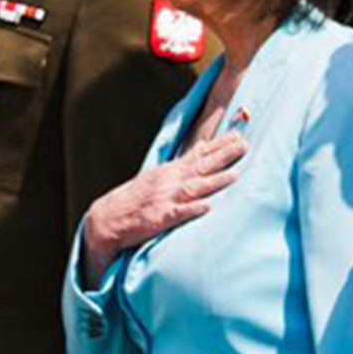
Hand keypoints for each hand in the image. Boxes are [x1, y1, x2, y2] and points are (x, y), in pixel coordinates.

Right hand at [79, 132, 247, 279]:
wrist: (108, 218)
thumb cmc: (136, 199)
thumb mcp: (157, 177)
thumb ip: (181, 167)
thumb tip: (201, 152)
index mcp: (170, 172)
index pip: (198, 154)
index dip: (219, 145)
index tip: (237, 135)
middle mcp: (170, 182)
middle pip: (201, 166)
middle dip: (223, 156)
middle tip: (244, 144)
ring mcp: (165, 199)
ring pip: (194, 188)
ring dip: (215, 181)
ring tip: (235, 175)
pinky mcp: (160, 218)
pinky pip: (179, 214)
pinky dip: (193, 209)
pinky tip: (207, 207)